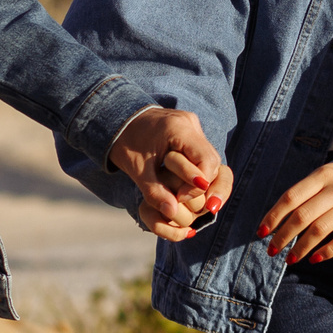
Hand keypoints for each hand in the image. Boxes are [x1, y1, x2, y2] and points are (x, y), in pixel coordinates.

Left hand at [110, 106, 227, 241]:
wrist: (119, 120)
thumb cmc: (126, 144)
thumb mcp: (137, 170)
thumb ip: (155, 192)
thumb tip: (172, 213)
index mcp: (179, 128)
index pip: (206, 159)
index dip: (199, 184)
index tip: (180, 197)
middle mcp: (191, 124)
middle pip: (212, 160)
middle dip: (205, 185)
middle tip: (189, 203)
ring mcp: (193, 127)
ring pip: (211, 159)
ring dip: (204, 181)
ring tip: (192, 200)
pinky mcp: (192, 133)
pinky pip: (203, 156)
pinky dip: (200, 173)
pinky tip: (191, 190)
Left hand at [259, 162, 332, 264]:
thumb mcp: (324, 176)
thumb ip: (304, 194)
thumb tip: (276, 221)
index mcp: (322, 175)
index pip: (291, 197)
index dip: (274, 216)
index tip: (261, 232)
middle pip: (303, 215)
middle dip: (283, 236)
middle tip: (272, 250)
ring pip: (320, 230)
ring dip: (301, 247)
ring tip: (289, 259)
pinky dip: (327, 252)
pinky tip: (314, 259)